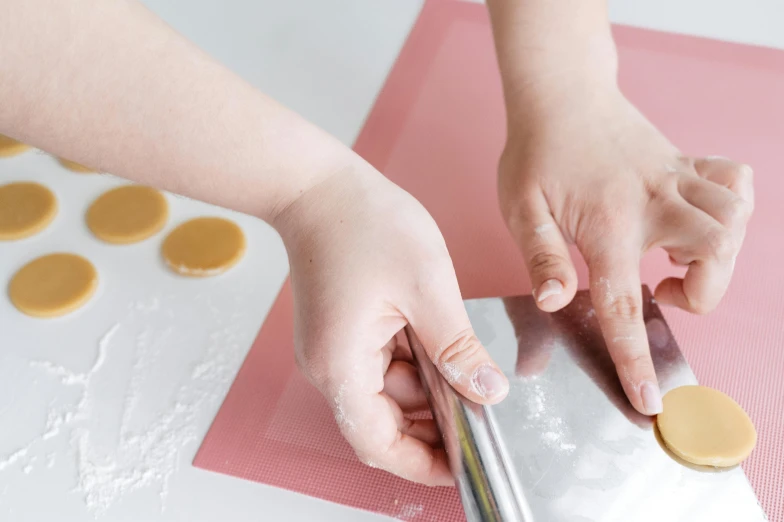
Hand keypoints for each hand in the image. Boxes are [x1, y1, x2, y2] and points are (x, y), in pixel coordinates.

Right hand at [273, 160, 508, 484]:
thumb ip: (458, 348)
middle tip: (480, 408)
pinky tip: (438, 341)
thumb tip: (487, 391)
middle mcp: (330, 366)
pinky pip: (381, 364)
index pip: (378, 443)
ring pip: (387, 391)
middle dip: (433, 421)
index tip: (462, 466)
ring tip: (465, 364)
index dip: (421, 463)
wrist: (319, 186)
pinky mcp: (342, 332)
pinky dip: (414, 362)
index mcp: (343, 365)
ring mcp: (334, 349)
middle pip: (384, 420)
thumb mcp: (427, 288)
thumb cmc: (363, 224)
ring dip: (427, 387)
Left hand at [498, 86, 752, 415]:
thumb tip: (556, 301)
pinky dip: (731, 207)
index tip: (650, 400)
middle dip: (703, 290)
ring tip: (675, 257)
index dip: (636, 357)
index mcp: (607, 224)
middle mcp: (653, 201)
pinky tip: (695, 219)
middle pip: (715, 254)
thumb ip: (542, 257)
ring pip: (735, 218)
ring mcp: (675, 178)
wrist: (559, 95)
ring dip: (719, 253)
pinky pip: (736, 180)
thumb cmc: (535, 153)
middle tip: (660, 288)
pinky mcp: (686, 161)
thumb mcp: (522, 209)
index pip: (624, 303)